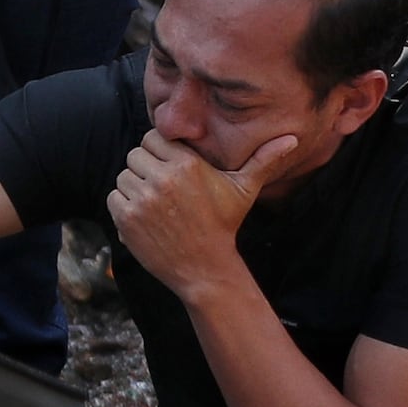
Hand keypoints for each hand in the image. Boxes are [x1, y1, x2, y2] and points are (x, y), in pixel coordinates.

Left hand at [107, 129, 312, 300]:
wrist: (205, 268)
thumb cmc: (224, 225)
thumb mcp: (245, 190)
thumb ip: (263, 160)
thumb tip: (293, 138)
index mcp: (187, 164)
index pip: (152, 138)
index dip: (159, 151)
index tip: (170, 168)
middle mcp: (162, 178)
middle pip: (135, 154)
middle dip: (146, 168)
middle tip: (163, 189)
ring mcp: (143, 198)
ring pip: (123, 176)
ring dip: (134, 188)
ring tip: (157, 205)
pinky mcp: (127, 218)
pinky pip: (114, 197)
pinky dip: (124, 206)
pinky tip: (146, 219)